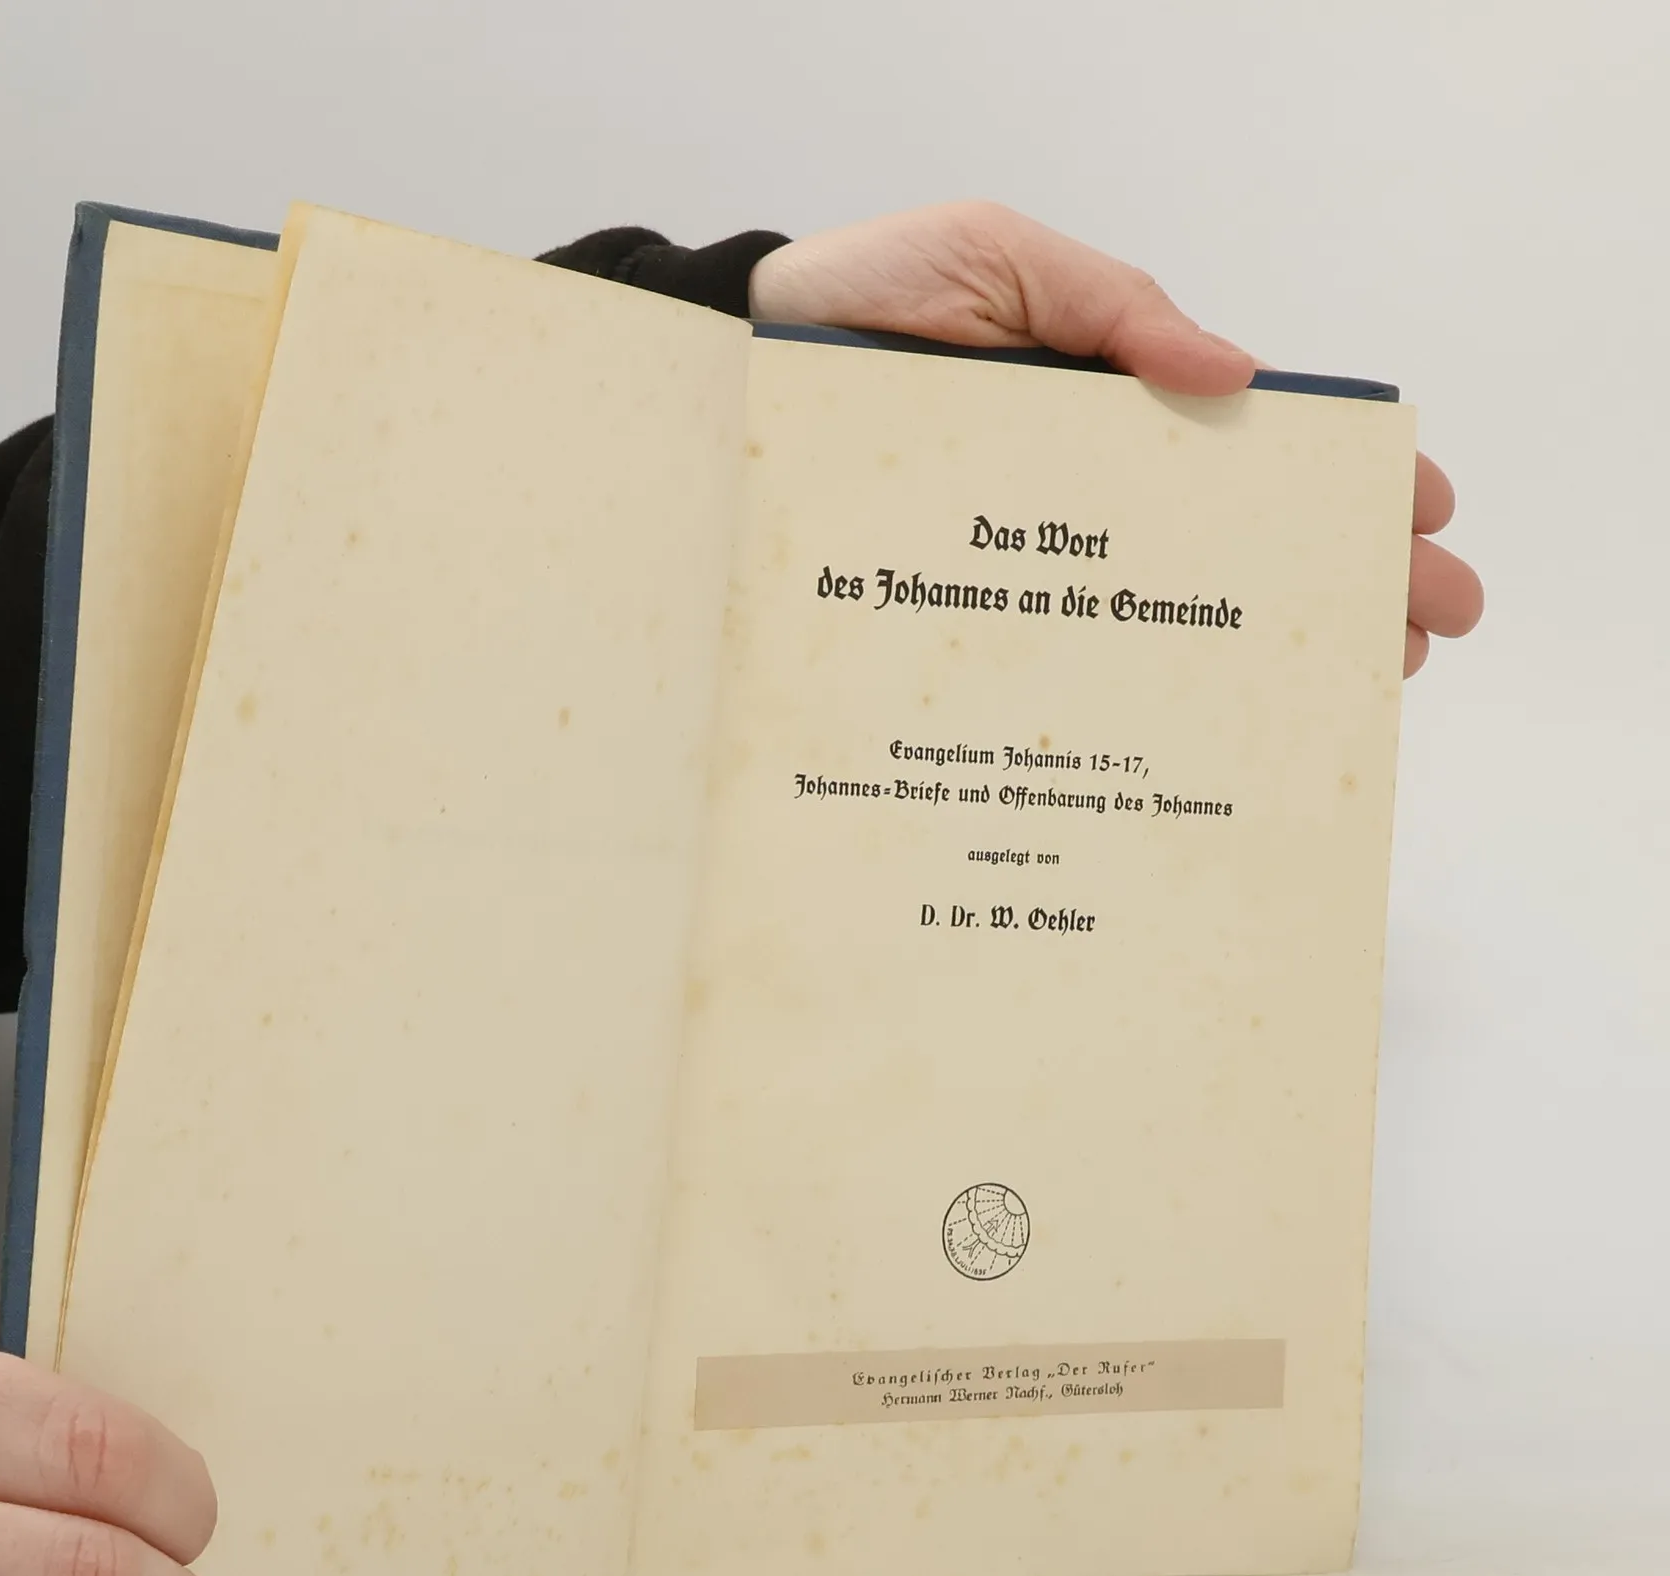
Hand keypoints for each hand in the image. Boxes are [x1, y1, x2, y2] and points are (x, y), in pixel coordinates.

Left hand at [750, 201, 1482, 675]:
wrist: (728, 370)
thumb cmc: (856, 298)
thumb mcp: (993, 256)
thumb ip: (1107, 303)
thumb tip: (1234, 376)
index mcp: (1103, 401)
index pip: (1248, 450)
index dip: (1340, 482)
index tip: (1420, 518)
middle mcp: (1077, 494)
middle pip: (1230, 542)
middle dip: (1337, 582)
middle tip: (1423, 631)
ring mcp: (1023, 562)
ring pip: (1158, 617)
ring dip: (1259, 657)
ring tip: (1354, 693)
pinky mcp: (957, 616)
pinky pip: (1052, 663)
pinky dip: (1128, 703)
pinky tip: (1189, 743)